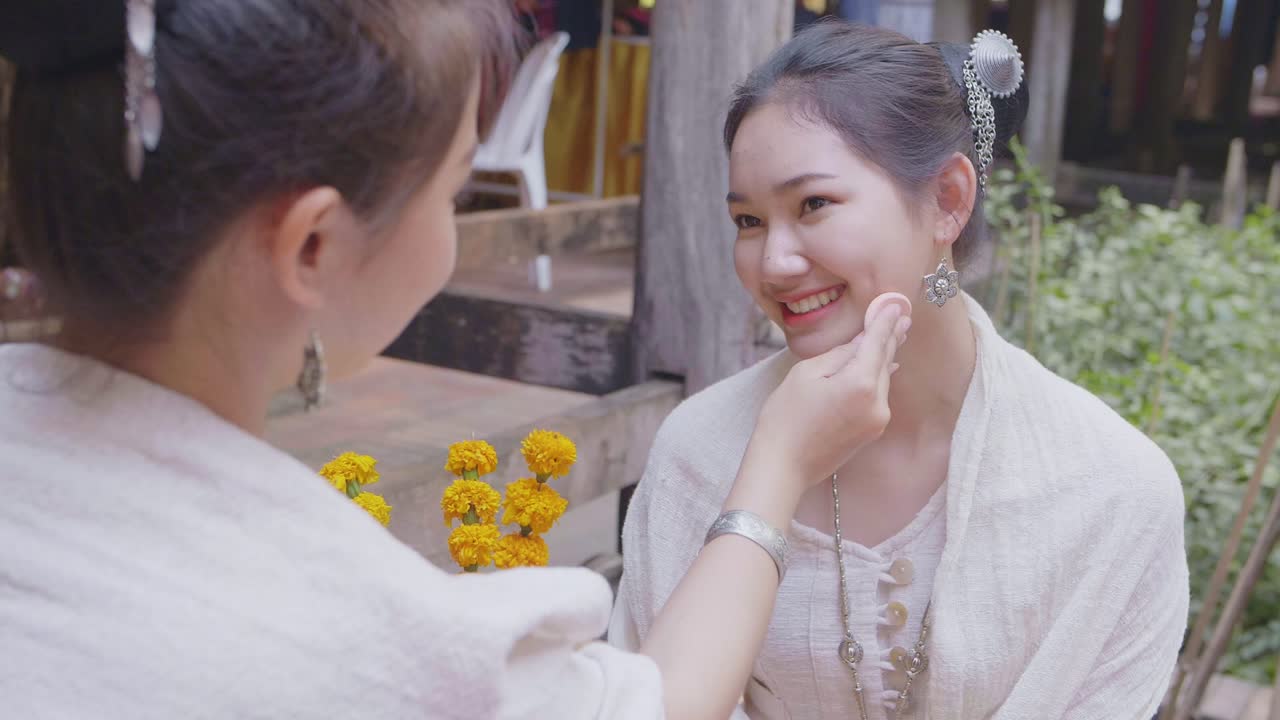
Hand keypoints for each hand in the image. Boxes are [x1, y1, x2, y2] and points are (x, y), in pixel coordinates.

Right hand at [746, 293, 910, 496]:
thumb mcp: (807, 374)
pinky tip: (886, 364)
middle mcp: (877, 401)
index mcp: (860, 382)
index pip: (877, 342)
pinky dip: (879, 377)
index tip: (896, 303)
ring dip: (885, 356)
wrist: (784, 465)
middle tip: (902, 313)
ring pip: (883, 378)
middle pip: (885, 360)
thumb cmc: (786, 417)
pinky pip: (879, 395)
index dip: (885, 320)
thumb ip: (840, 355)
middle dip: (891, 336)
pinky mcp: (873, 431)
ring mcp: (878, 419)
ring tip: (893, 333)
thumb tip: (862, 341)